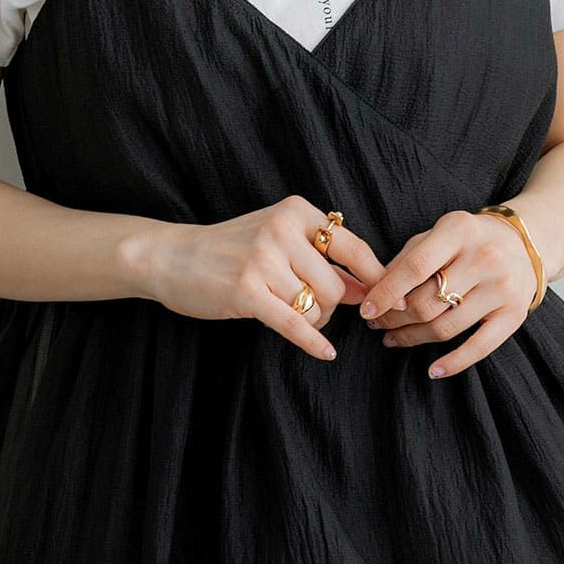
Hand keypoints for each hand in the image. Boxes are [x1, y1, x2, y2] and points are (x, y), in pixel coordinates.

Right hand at [129, 197, 385, 360]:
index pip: (353, 247)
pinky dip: (313, 342)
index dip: (376, 277)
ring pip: (315, 307)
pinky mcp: (246, 292)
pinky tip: (325, 352)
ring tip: (293, 315)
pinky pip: (293, 324)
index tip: (391, 298)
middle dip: (331, 307)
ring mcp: (263, 261)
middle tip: (313, 309)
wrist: (172, 257)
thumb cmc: (230, 249)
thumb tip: (365, 288)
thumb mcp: (277, 237)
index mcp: (296, 211)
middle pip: (336, 286)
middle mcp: (281, 231)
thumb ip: (321, 256)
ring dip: (312, 321)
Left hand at [358, 208, 538, 377]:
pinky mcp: (515, 314)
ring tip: (393, 338)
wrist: (524, 243)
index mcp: (460, 230)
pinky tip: (433, 370)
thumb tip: (373, 295)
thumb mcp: (436, 236)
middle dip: (395, 318)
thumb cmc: (467, 241)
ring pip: (446, 327)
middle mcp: (485, 257)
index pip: (416, 267)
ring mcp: (503, 288)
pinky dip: (454, 363)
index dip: (386, 293)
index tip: (366, 310)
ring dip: (413, 338)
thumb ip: (405, 261)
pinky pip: (480, 347)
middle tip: (377, 324)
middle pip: (428, 302)